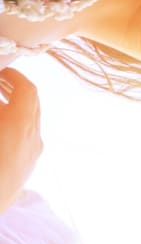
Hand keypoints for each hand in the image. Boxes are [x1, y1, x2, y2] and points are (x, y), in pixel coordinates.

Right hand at [0, 69, 41, 212]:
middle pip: (32, 107)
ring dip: (15, 112)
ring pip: (31, 126)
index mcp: (21, 125)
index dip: (15, 77)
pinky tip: (2, 132)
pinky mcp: (25, 172)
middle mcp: (33, 140)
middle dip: (16, 91)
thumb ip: (0, 106)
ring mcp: (31, 158)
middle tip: (0, 83)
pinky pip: (26, 143)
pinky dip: (15, 129)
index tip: (3, 71)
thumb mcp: (0, 123)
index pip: (27, 91)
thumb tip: (2, 97)